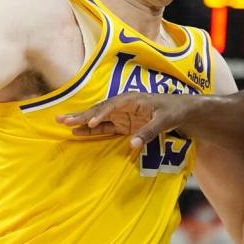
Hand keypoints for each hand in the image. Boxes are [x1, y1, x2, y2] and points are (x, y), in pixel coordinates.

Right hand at [57, 92, 185, 147]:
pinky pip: (104, 127)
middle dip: (81, 115)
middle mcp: (123, 105)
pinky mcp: (123, 124)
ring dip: (82, 122)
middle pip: (99, 110)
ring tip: (64, 124)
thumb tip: (132, 144)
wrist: (181, 110)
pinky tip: (78, 133)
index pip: (112, 106)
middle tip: (62, 119)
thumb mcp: (164, 121)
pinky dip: (92, 130)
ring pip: (98, 118)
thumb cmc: (173, 111)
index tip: (91, 122)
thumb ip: (148, 132)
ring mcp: (122, 115)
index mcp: (132, 99)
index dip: (101, 114)